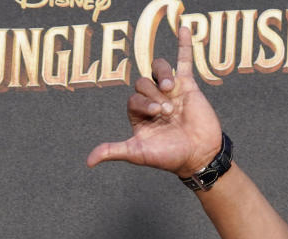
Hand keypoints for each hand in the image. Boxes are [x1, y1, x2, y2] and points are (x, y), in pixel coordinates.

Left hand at [87, 27, 222, 176]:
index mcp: (138, 115)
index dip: (143, 102)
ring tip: (170, 89)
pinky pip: (183, 61)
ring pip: (157, 69)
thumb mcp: (138, 154)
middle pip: (142, 82)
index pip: (132, 98)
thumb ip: (113, 151)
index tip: (158, 114)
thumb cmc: (168, 156)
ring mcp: (169, 91)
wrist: (198, 154)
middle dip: (153, 95)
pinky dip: (183, 45)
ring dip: (162, 76)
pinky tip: (183, 29)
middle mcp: (152, 101)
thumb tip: (89, 162)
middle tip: (168, 111)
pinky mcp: (187, 86)